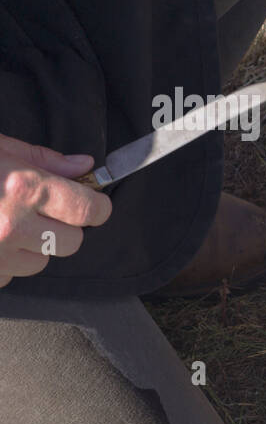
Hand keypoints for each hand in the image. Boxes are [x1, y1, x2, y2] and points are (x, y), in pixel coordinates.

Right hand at [0, 134, 111, 287]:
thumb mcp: (0, 148)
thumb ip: (45, 160)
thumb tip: (84, 166)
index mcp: (24, 189)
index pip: (88, 210)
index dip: (98, 208)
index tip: (96, 205)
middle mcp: (12, 225)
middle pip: (72, 242)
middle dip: (64, 228)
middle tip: (42, 213)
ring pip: (42, 262)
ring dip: (34, 248)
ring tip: (7, 225)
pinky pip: (11, 275)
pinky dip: (6, 262)